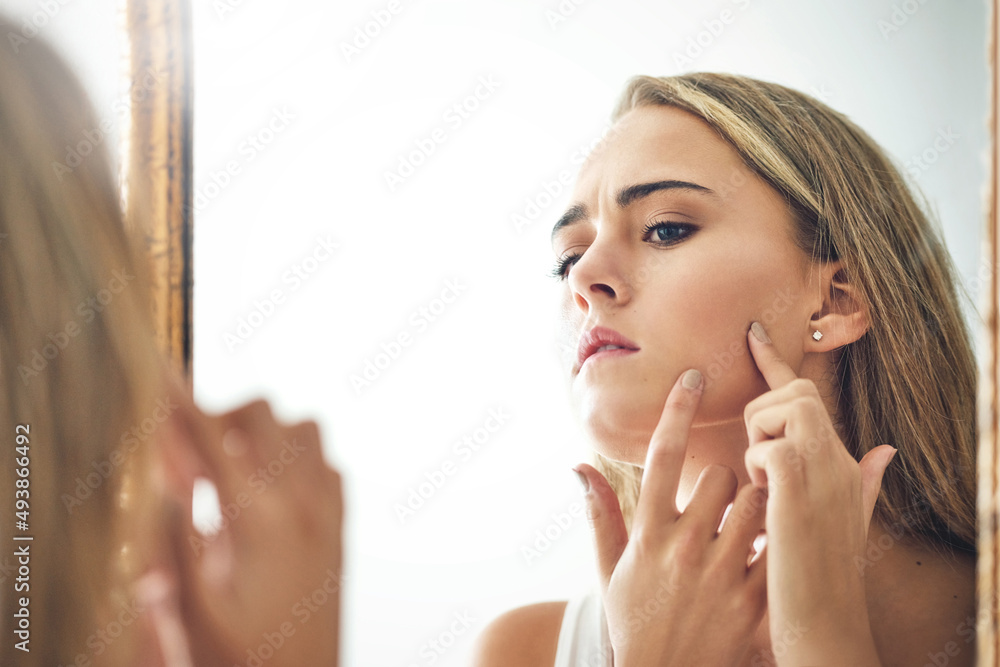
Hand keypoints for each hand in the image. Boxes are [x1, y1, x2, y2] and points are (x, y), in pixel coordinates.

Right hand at [143, 370, 342, 666]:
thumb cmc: (243, 660)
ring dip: (264, 435)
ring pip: (305, 431)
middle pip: (266, 415)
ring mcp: (328, 512)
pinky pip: (327, 466)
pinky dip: (297, 461)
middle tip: (191, 456)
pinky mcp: (340, 528)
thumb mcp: (193, 610)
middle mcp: (302, 503)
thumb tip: (167, 480)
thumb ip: (175, 541)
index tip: (160, 377)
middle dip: (222, 417)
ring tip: (229, 473)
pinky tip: (267, 495)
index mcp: (258, 518)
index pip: (212, 438)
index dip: (181, 402)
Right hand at [575, 369, 767, 666]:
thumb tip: (580, 467)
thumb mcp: (609, 569)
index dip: (677, 409)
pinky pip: (776, 548)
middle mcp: (683, 545)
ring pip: (755, 504)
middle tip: (726, 499)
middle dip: (728, 478)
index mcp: (647, 533)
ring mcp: (720, 572)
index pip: (662, 456)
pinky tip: (776, 547)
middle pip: (719, 476)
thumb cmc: (634, 621)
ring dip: (757, 503)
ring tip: (751, 522)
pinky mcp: (752, 599)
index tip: (693, 374)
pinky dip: (779, 539)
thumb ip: (599, 515)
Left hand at [744, 321, 893, 664]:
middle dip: (765, 413)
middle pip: (796, 391)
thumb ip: (863, 483)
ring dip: (758, 443)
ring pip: (780, 409)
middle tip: (761, 465)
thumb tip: (887, 449)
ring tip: (765, 491)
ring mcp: (823, 469)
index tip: (751, 332)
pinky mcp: (798, 485)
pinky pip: (766, 447)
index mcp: (840, 463)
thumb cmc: (820, 578)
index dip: (775, 362)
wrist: (824, 625)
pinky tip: (766, 505)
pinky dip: (756, 470)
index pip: (806, 399)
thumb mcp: (843, 525)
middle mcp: (838, 458)